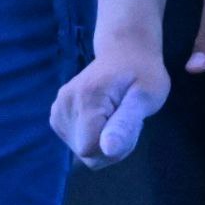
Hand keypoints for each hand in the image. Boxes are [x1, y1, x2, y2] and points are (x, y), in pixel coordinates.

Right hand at [50, 35, 171, 169]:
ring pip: (81, 151)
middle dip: (111, 146)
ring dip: (103, 143)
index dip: (116, 148)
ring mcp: (58, 108)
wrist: (125, 52)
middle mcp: (64, 103)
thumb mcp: (147, 96)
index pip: (90, 151)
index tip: (132, 125)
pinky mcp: (57, 113)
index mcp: (86, 98)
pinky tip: (105, 119)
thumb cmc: (143, 73)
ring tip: (117, 116)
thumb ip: (126, 124)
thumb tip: (108, 150)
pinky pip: (76, 143)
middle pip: (85, 153)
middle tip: (127, 118)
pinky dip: (94, 138)